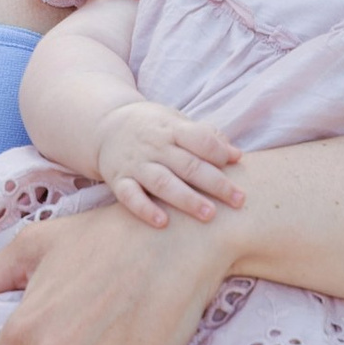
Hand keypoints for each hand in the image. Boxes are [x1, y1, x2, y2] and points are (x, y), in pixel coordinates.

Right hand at [95, 102, 245, 229]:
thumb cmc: (153, 128)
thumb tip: (237, 155)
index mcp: (172, 129)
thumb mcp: (177, 122)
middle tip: (238, 200)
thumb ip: (206, 137)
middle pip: (188, 165)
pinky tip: (162, 222)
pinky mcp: (119, 180)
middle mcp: (155, 147)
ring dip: (186, 199)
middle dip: (215, 183)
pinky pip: (130, 196)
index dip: (217, 151)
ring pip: (163, 182)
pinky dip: (144, 209)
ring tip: (209, 215)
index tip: (235, 164)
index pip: (199, 139)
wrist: (104, 126)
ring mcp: (136, 164)